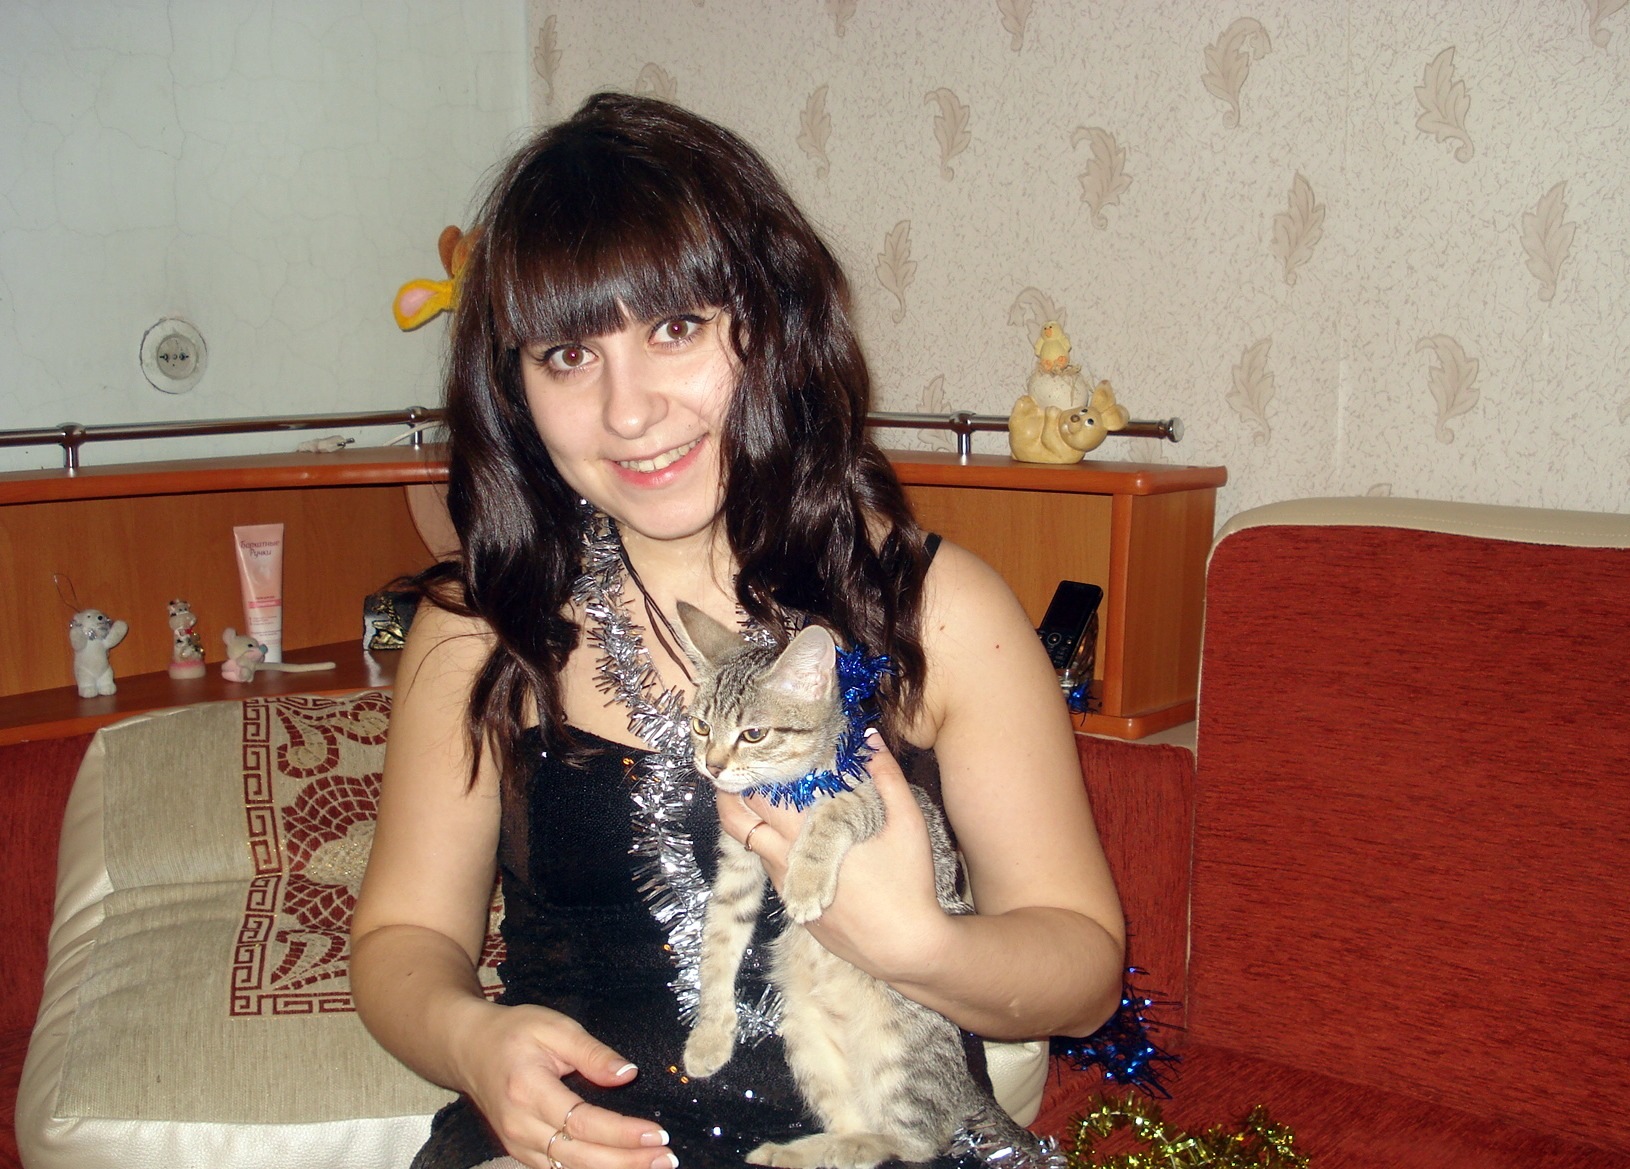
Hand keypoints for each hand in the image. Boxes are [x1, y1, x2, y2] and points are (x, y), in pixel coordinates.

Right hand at [454, 1001, 674, 1168]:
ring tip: (652, 1166)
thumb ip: (592, 1052)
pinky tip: (619, 1167)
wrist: (468, 1048)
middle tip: (666, 1158)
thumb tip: (628, 1075)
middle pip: (579, 1155)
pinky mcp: (519, 1151)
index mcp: (528, 1089)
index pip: (582, 1122)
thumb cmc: (514, 1031)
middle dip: (626, 1161)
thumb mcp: (555, 1027)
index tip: (657, 1134)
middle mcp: (519, 1124)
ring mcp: (516, 1143)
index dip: (622, 1133)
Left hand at [717, 733, 954, 982]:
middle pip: (736, 822)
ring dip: (753, 822)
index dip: (751, 772)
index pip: (760, 796)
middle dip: (734, 793)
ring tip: (767, 800)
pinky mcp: (791, 907)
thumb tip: (870, 738)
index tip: (754, 753)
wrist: (904, 950)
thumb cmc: (909, 883)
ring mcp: (785, 886)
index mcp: (809, 833)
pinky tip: (797, 840)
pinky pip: (770, 870)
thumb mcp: (907, 822)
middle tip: (742, 771)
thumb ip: (886, 775)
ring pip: (751, 846)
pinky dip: (773, 849)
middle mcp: (786, 859)